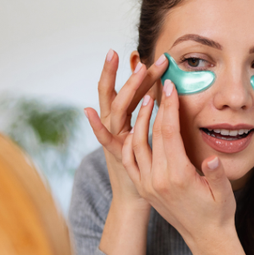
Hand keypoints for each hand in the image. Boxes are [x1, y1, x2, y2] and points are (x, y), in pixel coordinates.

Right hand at [84, 50, 167, 208]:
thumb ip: (154, 116)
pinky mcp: (114, 155)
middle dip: (126, 75)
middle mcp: (115, 127)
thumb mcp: (148, 139)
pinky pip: (105, 139)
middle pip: (117, 95)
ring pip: (116, 109)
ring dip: (126, 89)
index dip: (138, 75)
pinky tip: (89, 111)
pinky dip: (96, 126)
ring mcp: (113, 139)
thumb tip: (164, 92)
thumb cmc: (148, 169)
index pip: (131, 92)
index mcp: (124, 123)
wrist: (134, 201)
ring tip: (138, 69)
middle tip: (135, 53)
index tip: (149, 56)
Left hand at [121, 79, 248, 254]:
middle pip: (150, 134)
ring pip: (134, 145)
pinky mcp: (143, 188)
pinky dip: (130, 141)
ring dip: (138, 121)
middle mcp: (156, 180)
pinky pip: (129, 160)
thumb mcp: (223, 195)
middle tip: (158, 85)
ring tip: (146, 100)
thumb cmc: (218, 213)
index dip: (169, 108)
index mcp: (176, 178)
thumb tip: (210, 161)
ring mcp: (146, 184)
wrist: (204, 238)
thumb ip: (216, 175)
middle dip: (154, 107)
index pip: (168, 134)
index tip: (170, 87)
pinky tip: (137, 127)